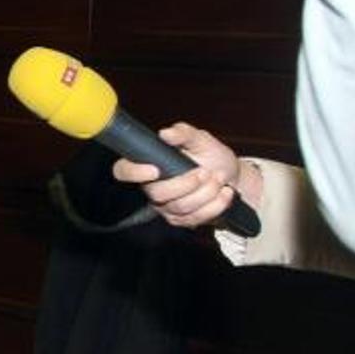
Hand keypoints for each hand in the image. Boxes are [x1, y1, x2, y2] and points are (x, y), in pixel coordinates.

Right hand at [111, 122, 257, 229]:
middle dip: (185, 184)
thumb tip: (165, 134)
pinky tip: (225, 192)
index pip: (123, 171)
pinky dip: (215, 204)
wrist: (231, 177)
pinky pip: (195, 217)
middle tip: (205, 172)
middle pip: (157, 194)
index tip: (155, 169)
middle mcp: (152, 187)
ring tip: (219, 179)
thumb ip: (184, 133)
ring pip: (180, 207)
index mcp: (149, 164)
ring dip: (206, 192)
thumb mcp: (200, 139)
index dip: (133, 172)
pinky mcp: (181, 220)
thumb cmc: (211, 156)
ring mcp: (165, 206)